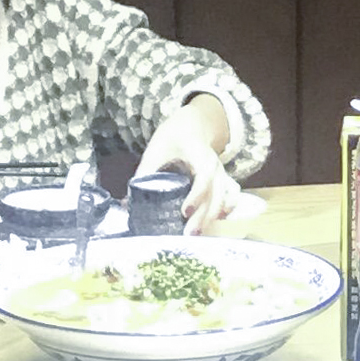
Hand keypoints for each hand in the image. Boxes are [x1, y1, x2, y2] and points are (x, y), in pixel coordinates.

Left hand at [136, 105, 250, 231]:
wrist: (190, 126)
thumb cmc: (171, 139)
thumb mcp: (155, 152)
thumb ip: (145, 174)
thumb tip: (126, 202)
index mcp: (198, 154)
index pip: (204, 176)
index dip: (196, 196)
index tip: (184, 212)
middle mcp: (214, 164)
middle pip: (216, 192)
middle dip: (204, 215)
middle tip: (189, 234)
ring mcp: (221, 171)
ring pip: (225, 196)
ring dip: (214, 216)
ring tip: (199, 234)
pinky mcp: (223, 178)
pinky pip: (233, 193)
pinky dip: (229, 207)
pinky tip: (218, 221)